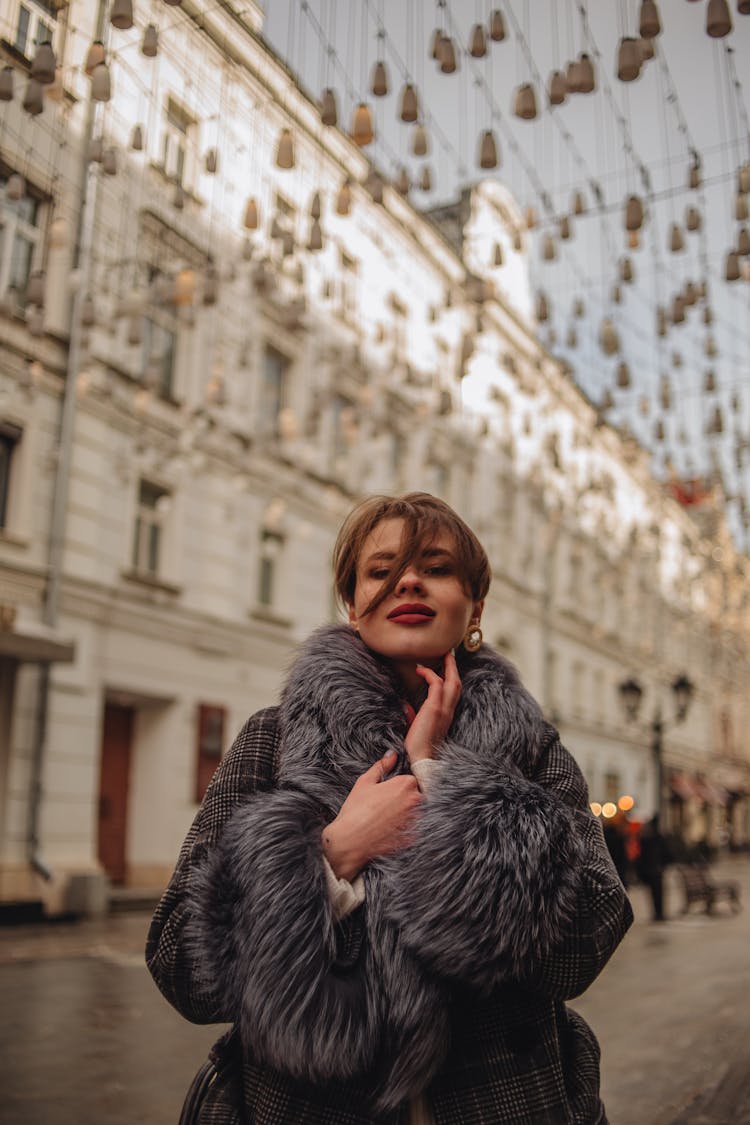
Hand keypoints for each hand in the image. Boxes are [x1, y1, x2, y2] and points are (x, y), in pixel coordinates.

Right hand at [321, 750, 421, 880]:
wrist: (350, 841)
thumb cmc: (355, 811)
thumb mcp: (365, 782)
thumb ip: (382, 766)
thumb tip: (392, 755)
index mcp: (405, 784)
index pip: (411, 780)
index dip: (399, 787)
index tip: (389, 795)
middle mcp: (416, 801)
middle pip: (418, 796)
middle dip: (406, 800)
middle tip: (388, 808)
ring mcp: (417, 820)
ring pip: (419, 813)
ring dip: (409, 815)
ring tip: (389, 821)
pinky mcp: (415, 837)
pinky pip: (416, 830)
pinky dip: (407, 830)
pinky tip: (392, 832)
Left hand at [404, 650, 460, 764]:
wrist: (422, 760)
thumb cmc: (418, 748)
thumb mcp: (417, 728)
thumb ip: (414, 716)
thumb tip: (406, 707)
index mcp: (446, 716)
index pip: (453, 694)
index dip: (451, 680)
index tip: (445, 669)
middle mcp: (449, 711)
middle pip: (457, 684)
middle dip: (454, 667)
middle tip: (449, 654)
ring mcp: (444, 709)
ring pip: (452, 681)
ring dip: (448, 666)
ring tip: (443, 654)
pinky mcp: (434, 708)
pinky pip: (436, 683)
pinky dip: (429, 674)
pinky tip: (419, 669)